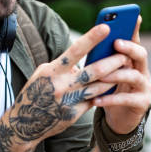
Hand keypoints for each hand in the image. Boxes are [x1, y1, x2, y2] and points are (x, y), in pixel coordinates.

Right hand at [8, 24, 126, 142]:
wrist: (25, 124)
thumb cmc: (35, 91)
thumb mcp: (44, 73)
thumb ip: (63, 65)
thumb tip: (86, 57)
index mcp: (52, 71)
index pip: (75, 50)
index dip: (92, 38)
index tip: (106, 27)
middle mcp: (62, 85)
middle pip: (95, 71)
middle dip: (113, 61)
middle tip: (125, 54)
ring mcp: (69, 101)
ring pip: (100, 86)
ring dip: (114, 76)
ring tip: (124, 67)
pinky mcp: (75, 114)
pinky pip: (95, 99)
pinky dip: (105, 91)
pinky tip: (114, 83)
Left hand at [92, 16, 150, 133]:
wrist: (119, 118)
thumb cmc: (110, 89)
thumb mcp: (107, 71)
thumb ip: (104, 57)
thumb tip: (92, 38)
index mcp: (133, 60)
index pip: (135, 40)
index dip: (135, 28)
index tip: (133, 16)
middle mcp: (142, 71)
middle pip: (141, 54)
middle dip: (129, 48)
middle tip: (116, 43)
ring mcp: (143, 87)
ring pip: (134, 76)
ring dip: (117, 74)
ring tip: (101, 75)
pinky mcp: (141, 104)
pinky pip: (126, 99)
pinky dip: (111, 99)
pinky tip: (96, 100)